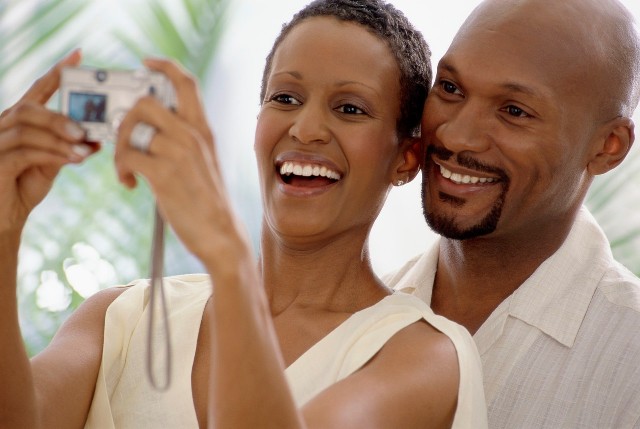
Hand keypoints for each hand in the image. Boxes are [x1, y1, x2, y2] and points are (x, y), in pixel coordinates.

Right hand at [0, 50, 93, 235]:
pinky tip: (71, 160)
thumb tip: (95, 138)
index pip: (37, 90)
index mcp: (18, 121)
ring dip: (59, 137)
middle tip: (83, 130)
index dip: (56, 72)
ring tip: (82, 149)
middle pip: (30, 108)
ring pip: (26, 128)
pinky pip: (24, 152)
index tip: (79, 55)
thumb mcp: (51, 164)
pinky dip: (52, 154)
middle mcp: (3, 126)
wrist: (3, 217)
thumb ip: (68, 147)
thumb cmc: (24, 186)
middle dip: (59, 116)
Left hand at [114, 58, 251, 265]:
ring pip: (131, 129)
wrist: (222, 235)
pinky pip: (126, 156)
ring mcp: (179, 152)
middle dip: (125, 117)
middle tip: (124, 139)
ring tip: (126, 171)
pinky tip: (130, 185)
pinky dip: (120, 169)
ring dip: (119, 149)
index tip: (145, 63)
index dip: (164, 66)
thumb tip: (147, 134)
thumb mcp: (203, 164)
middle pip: (145, 101)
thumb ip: (182, 143)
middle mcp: (193, 135)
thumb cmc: (209, 203)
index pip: (186, 82)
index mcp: (204, 130)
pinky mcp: (164, 173)